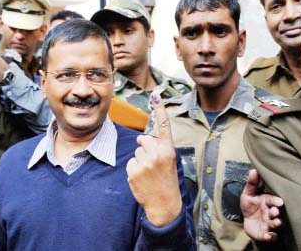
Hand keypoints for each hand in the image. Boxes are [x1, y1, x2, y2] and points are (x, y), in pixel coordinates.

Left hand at [126, 92, 181, 225]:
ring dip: (140, 159)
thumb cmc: (167, 180)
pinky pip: (130, 162)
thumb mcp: (170, 162)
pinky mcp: (133, 171)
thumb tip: (141, 138)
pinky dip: (134, 169)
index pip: (164, 126)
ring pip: (136, 151)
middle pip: (144, 139)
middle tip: (154, 164)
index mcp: (168, 151)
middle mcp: (156, 155)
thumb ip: (158, 147)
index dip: (160, 109)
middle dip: (146, 148)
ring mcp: (144, 163)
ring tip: (149, 173)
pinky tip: (142, 178)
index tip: (155, 94)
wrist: (164, 205)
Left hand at [241, 169, 283, 241]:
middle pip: (276, 213)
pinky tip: (268, 236)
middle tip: (275, 212)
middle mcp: (271, 213)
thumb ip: (251, 183)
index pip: (274, 201)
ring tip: (276, 223)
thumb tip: (253, 170)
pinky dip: (270, 237)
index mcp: (268, 202)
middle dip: (277, 213)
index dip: (276, 201)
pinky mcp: (267, 234)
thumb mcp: (248, 194)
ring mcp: (270, 224)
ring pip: (276, 224)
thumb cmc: (250, 205)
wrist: (247, 220)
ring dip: (276, 224)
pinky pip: (271, 237)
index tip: (279, 202)